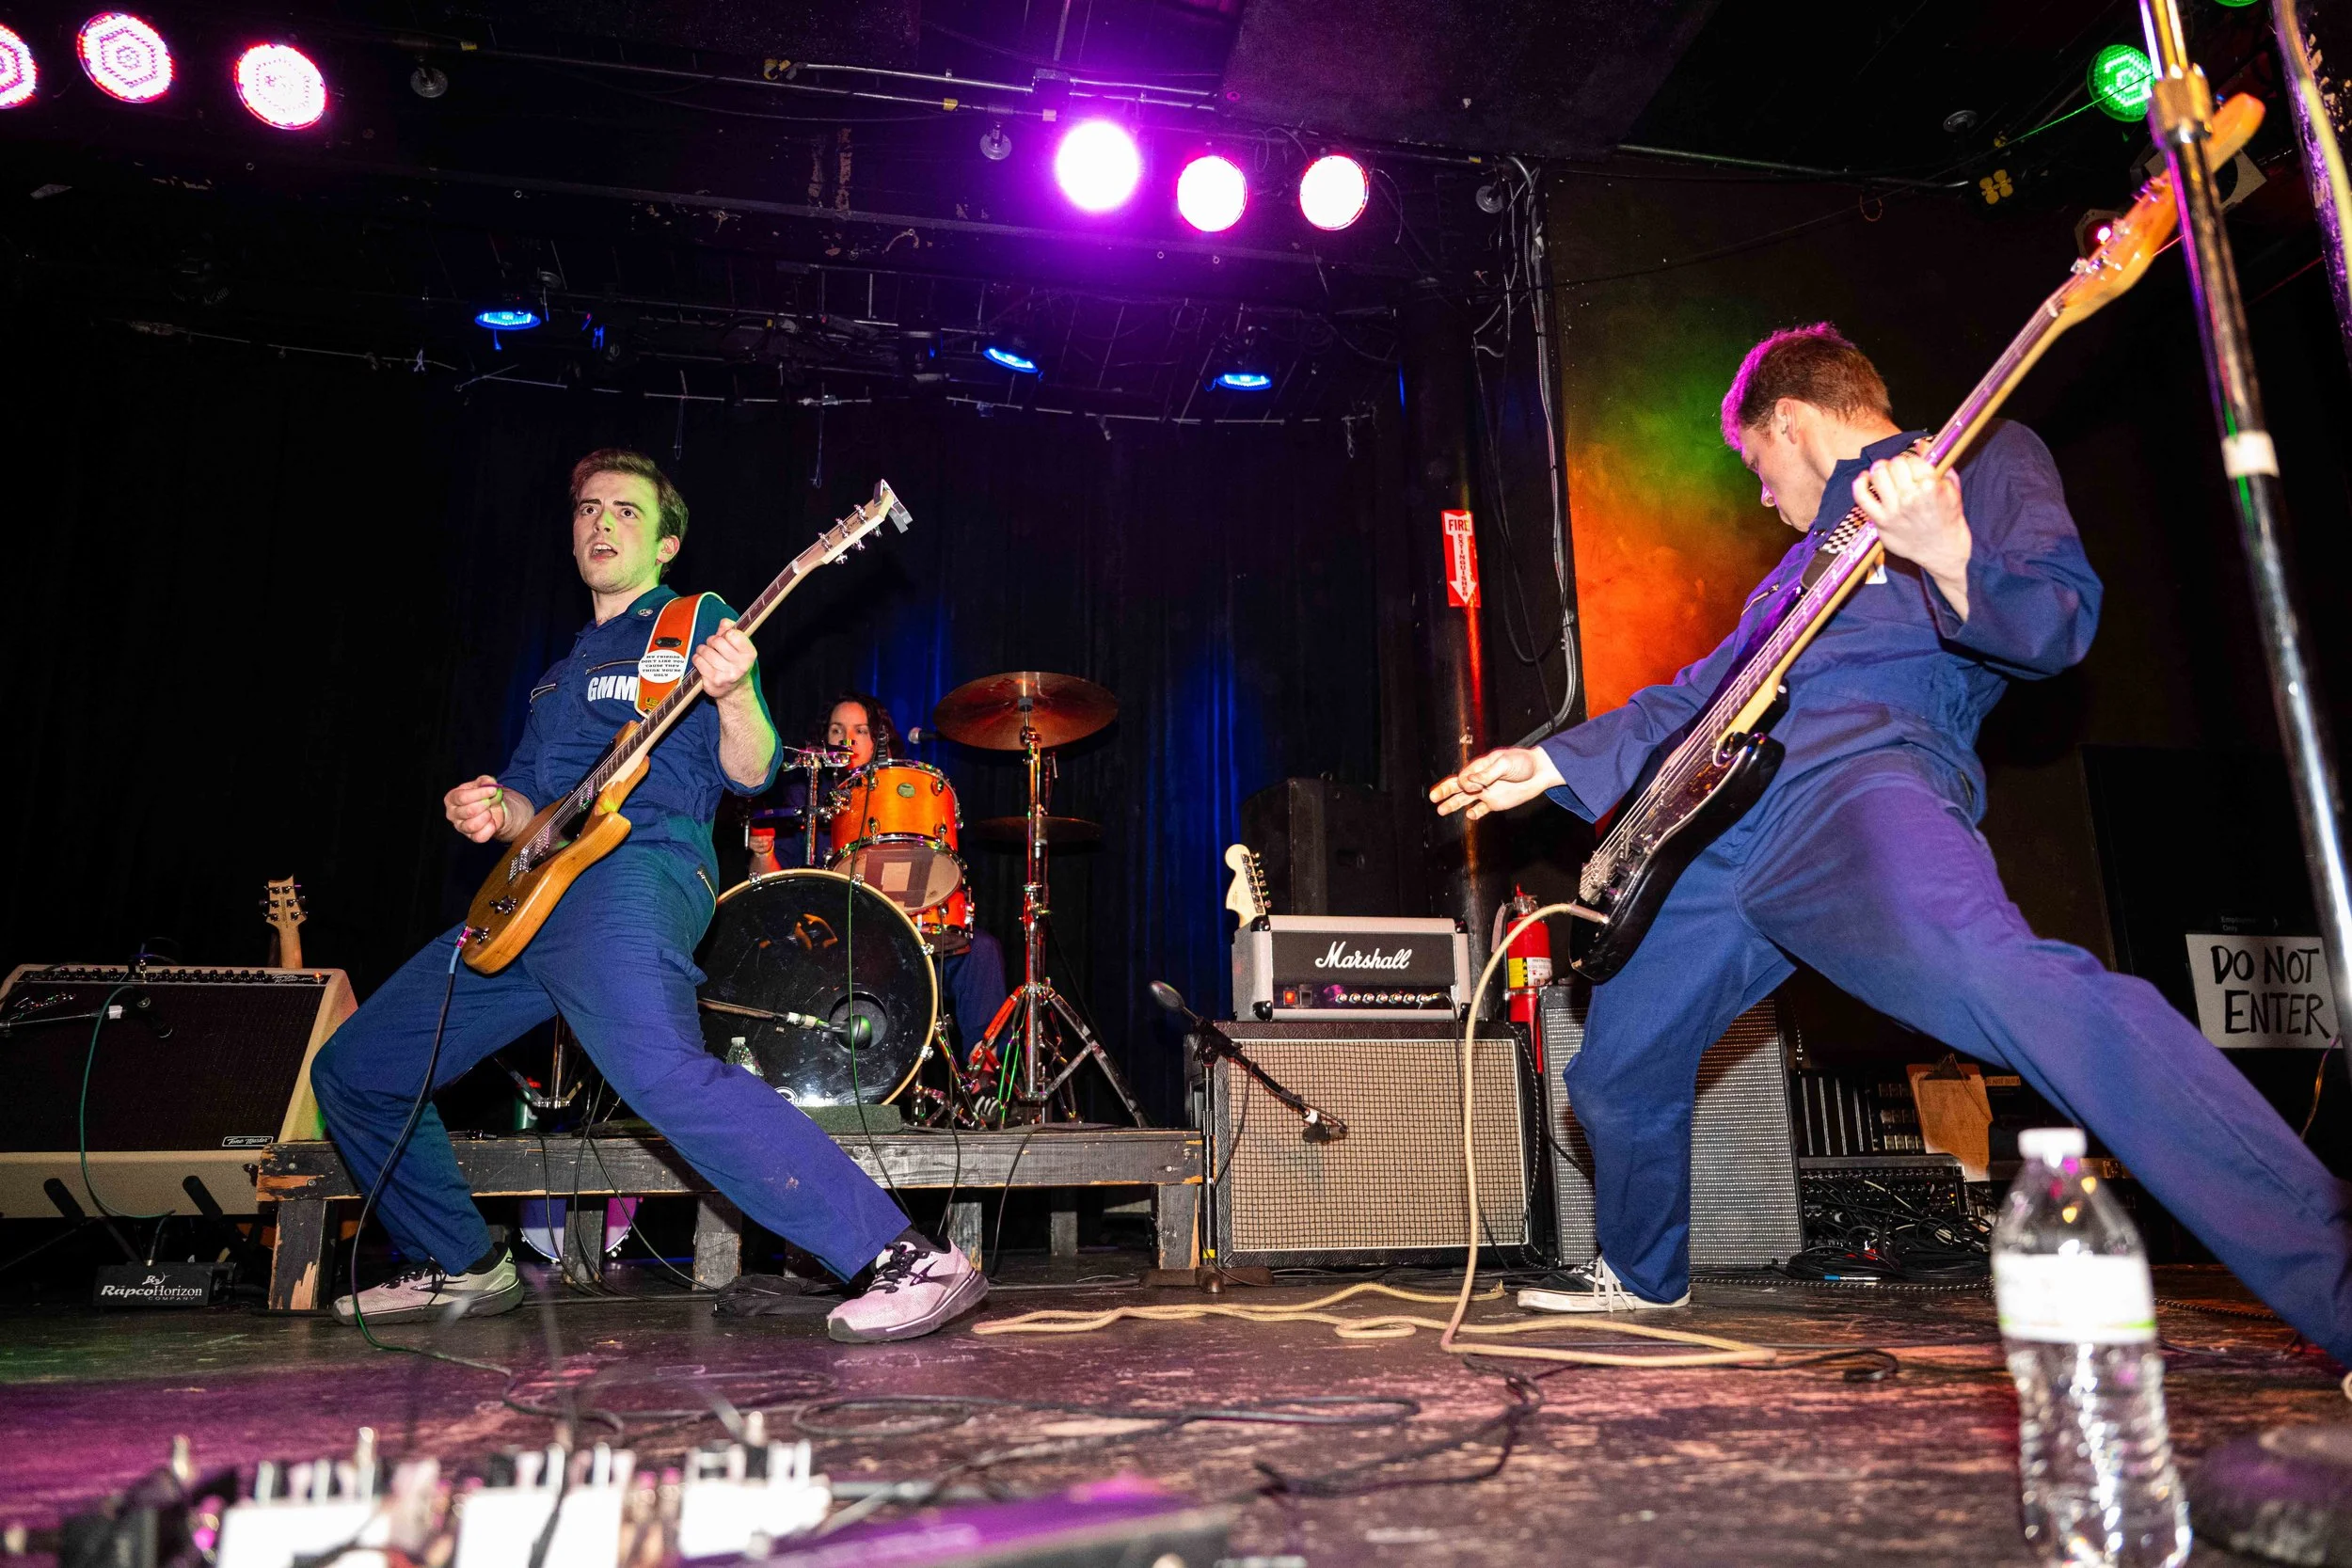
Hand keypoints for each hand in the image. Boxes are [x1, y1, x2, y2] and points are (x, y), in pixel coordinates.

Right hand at [444, 775, 508, 842]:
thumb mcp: (483, 783)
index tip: (493, 790)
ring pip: (472, 826)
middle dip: (484, 805)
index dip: (480, 794)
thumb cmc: (483, 795)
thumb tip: (489, 784)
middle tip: (490, 802)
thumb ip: (486, 781)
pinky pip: (479, 837)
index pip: (462, 797)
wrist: (492, 809)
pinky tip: (491, 822)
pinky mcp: (470, 837)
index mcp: (451, 798)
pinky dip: (490, 829)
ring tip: (489, 812)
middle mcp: (452, 814)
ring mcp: (460, 827)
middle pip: (468, 811)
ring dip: (486, 817)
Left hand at [695, 618, 758, 702]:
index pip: (732, 633)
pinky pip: (698, 661)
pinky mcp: (712, 682)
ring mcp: (726, 676)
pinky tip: (703, 662)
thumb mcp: (740, 647)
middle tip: (715, 646)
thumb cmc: (736, 664)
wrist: (735, 691)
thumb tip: (725, 622)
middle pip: (717, 641)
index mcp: (749, 655)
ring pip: (705, 650)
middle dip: (713, 641)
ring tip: (708, 654)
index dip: (726, 634)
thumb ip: (732, 631)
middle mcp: (740, 667)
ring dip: (703, 650)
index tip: (727, 638)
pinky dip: (698, 659)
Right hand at [1429, 747, 1564, 819]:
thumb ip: (1487, 773)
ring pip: (1465, 799)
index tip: (1474, 787)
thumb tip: (1470, 781)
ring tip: (1440, 810)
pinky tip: (1470, 815)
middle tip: (1432, 797)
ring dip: (1452, 804)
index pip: (1464, 777)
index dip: (1464, 783)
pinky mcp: (1495, 802)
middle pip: (1458, 786)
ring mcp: (1487, 792)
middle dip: (1444, 791)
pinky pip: (1481, 809)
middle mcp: (1480, 780)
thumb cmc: (1523, 762)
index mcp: (1480, 767)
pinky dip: (1474, 813)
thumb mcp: (1505, 763)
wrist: (1540, 772)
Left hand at [1853, 453, 1971, 616]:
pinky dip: (1859, 484)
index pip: (1912, 460)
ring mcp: (1894, 510)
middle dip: (1896, 464)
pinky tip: (1864, 478)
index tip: (1913, 467)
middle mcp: (1910, 497)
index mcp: (1930, 486)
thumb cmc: (1948, 518)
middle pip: (1894, 465)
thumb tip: (1921, 444)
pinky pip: (1861, 497)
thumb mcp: (1952, 487)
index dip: (1912, 461)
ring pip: (1878, 475)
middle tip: (1899, 471)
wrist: (1944, 550)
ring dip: (1880, 470)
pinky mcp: (1881, 522)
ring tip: (1885, 473)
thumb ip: (1938, 464)